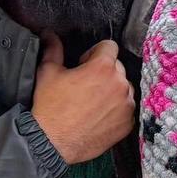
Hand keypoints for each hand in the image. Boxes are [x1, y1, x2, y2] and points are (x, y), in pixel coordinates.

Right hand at [32, 33, 135, 163]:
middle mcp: (120, 84)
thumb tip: (49, 34)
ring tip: (92, 102)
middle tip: (86, 85)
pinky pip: (126, 108)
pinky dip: (116, 110)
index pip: (110, 46)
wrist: (51, 142)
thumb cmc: (50, 107)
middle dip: (103, 72)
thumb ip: (53, 50)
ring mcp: (126, 104)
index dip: (94, 53)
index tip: (84, 64)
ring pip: (124, 88)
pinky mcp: (128, 123)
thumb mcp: (48, 73)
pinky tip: (98, 116)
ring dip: (112, 90)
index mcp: (103, 67)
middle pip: (117, 67)